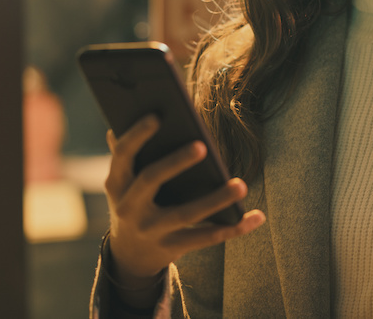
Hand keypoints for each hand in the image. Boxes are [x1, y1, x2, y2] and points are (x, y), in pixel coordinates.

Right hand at [103, 115, 265, 284]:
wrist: (129, 255)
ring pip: (185, 214)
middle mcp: (129, 208)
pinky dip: (233, 228)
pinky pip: (206, 238)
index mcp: (116, 183)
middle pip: (151, 180)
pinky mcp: (171, 248)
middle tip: (202, 145)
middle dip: (175, 162)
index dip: (137, 135)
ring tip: (241, 185)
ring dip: (215, 200)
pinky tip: (256, 216)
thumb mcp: (123, 181)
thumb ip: (125, 153)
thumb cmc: (134, 201)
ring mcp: (150, 231)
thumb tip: (119, 120)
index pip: (122, 155)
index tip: (157, 116)